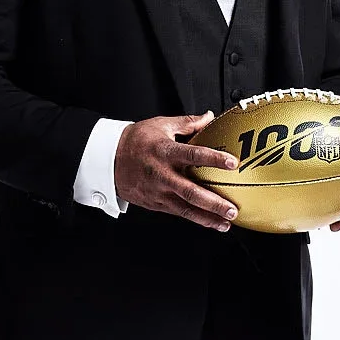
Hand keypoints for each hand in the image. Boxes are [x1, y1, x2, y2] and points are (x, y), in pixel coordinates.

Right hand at [113, 114, 240, 230]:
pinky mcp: (156, 203)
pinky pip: (179, 213)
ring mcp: (158, 192)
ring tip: (226, 223)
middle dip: (213, 203)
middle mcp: (162, 175)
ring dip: (208, 218)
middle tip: (232, 208)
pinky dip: (196, 219)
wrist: (107, 159)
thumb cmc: (135, 141)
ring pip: (186, 209)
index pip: (193, 155)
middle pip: (191, 192)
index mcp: (165, 152)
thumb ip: (188, 123)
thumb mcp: (160, 125)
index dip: (214, 159)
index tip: (232, 163)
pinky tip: (212, 223)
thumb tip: (209, 116)